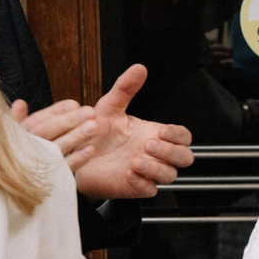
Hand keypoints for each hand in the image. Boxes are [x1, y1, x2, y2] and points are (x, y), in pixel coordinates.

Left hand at [12, 64, 195, 199]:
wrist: (74, 155)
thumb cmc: (94, 132)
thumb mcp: (109, 107)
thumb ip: (125, 88)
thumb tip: (139, 68)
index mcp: (154, 134)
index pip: (183, 137)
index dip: (178, 136)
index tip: (161, 132)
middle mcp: (154, 154)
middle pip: (185, 158)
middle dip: (171, 152)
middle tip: (147, 145)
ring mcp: (147, 172)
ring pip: (170, 175)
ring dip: (157, 168)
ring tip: (135, 160)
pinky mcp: (135, 187)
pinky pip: (150, 190)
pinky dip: (142, 182)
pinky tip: (129, 172)